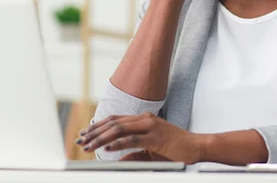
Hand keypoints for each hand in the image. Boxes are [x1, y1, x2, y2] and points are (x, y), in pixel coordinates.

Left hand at [76, 112, 205, 164]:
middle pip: (114, 122)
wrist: (195, 147)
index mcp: (143, 119)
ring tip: (89, 146)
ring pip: (120, 129)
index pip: (115, 119)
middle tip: (81, 141)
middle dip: (95, 132)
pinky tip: (107, 148)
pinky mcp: (156, 137)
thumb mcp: (149, 150)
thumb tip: (117, 159)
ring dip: (102, 138)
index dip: (98, 126)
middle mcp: (145, 119)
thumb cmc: (174, 149)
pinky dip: (118, 143)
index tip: (84, 134)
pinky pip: (133, 139)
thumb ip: (133, 152)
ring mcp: (151, 126)